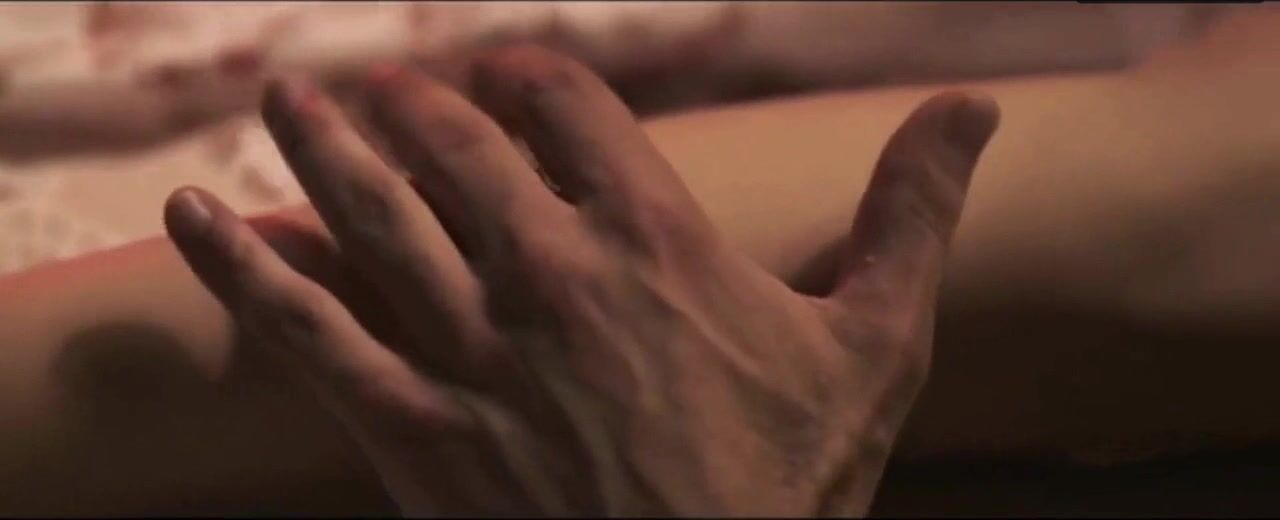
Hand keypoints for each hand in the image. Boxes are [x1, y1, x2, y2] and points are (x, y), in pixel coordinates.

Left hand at [163, 46, 997, 515]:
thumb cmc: (793, 486)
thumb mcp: (876, 346)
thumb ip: (913, 215)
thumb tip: (975, 109)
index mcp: (654, 238)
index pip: (568, 109)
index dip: (528, 80)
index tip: (504, 76)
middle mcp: (550, 273)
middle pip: (453, 148)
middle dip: (411, 103)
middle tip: (378, 82)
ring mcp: (472, 350)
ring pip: (373, 215)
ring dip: (319, 145)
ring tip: (283, 96)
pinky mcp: (415, 431)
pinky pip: (311, 333)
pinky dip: (244, 270)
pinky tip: (192, 218)